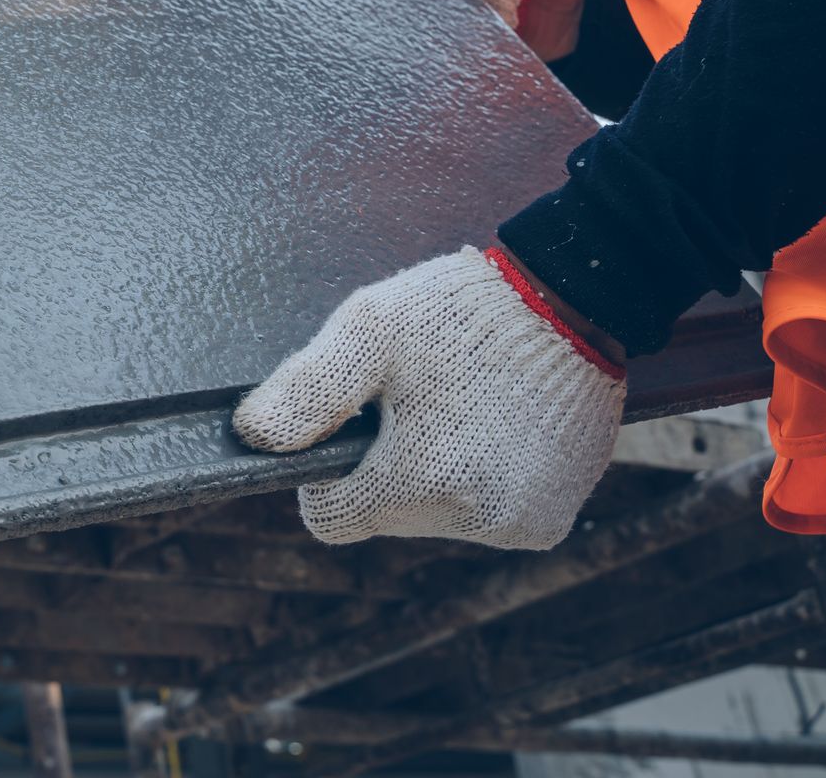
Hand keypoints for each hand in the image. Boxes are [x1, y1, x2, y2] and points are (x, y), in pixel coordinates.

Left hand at [233, 246, 624, 549]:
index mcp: (422, 481)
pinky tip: (494, 427)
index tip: (356, 423)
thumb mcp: (368, 331)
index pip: (331, 519)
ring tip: (460, 408)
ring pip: (433, 519)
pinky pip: (482, 516)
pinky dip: (478, 481)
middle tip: (416, 403)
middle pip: (383, 518)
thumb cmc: (460, 311)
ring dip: (433, 475)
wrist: (572, 300)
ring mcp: (520, 526)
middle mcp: (477, 520)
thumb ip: (306, 388)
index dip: (330, 472)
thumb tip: (253, 437)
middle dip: (385, 468)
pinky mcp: (549, 523)